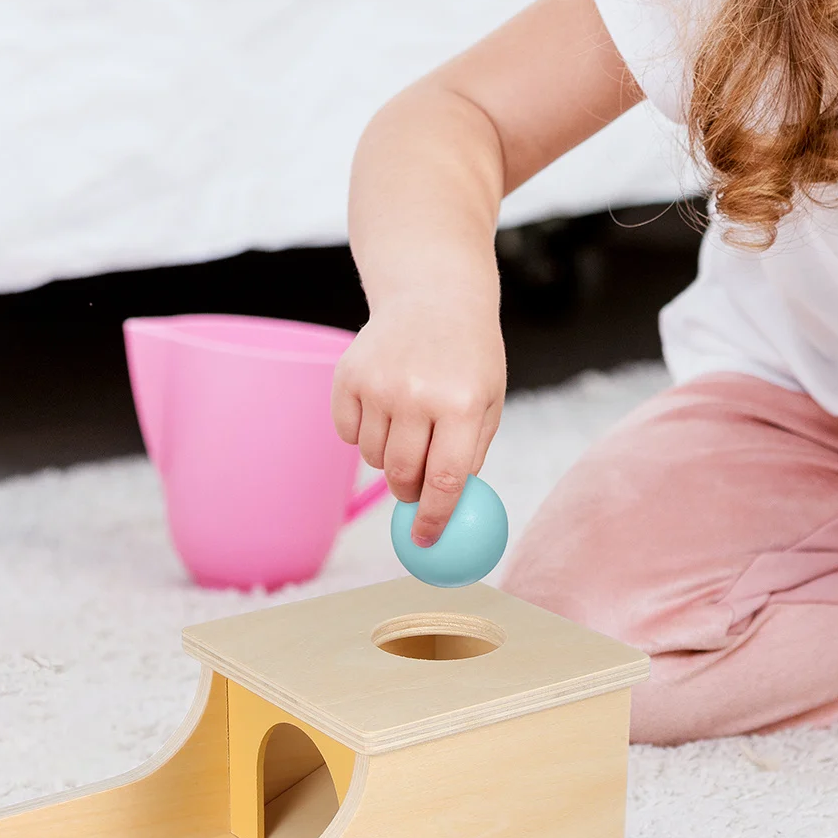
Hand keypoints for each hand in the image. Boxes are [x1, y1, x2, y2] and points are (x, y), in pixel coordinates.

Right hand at [331, 294, 505, 549]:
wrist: (434, 296)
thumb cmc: (469, 358)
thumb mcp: (489, 401)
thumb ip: (471, 455)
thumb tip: (447, 512)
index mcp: (463, 403)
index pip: (445, 480)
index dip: (434, 519)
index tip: (425, 540)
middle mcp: (419, 394)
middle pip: (403, 474)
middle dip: (408, 493)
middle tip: (413, 490)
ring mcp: (379, 383)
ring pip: (373, 457)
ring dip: (389, 457)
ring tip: (408, 422)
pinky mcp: (348, 375)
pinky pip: (348, 433)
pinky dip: (363, 433)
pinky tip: (384, 404)